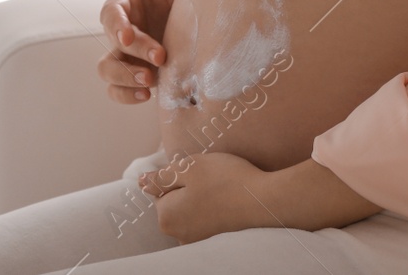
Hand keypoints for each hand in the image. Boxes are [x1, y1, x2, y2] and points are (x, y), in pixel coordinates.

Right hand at [97, 0, 185, 103]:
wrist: (204, 20)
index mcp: (126, 2)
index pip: (111, 12)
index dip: (116, 25)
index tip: (128, 36)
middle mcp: (122, 29)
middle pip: (111, 45)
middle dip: (133, 54)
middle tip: (160, 58)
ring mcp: (127, 55)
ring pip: (108, 71)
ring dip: (125, 78)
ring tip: (150, 81)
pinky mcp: (137, 74)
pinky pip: (119, 90)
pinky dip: (127, 95)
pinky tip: (147, 95)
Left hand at [138, 153, 382, 243]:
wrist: (266, 202)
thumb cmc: (226, 180)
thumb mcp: (189, 167)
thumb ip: (162, 176)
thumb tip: (141, 182)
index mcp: (167, 217)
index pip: (162, 190)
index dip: (180, 174)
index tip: (199, 171)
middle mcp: (179, 235)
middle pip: (175, 203)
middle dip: (190, 188)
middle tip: (211, 177)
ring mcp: (198, 240)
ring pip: (192, 210)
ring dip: (203, 198)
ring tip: (223, 187)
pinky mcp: (216, 240)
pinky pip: (208, 219)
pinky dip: (216, 208)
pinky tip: (230, 200)